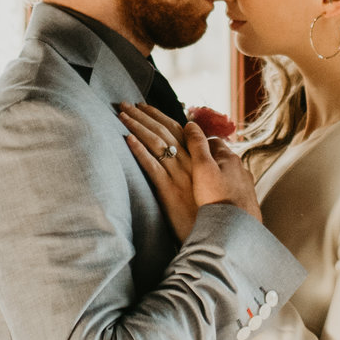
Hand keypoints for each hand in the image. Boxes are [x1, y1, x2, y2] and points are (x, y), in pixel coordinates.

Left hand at [119, 102, 261, 233]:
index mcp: (199, 159)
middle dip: (143, 115)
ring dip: (137, 126)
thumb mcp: (208, 187)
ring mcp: (180, 176)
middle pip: (164, 132)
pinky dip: (139, 151)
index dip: (159, 116)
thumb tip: (189, 155)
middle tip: (125, 103)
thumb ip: (199, 169)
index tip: (143, 105)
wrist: (218, 236)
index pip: (177, 130)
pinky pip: (152, 167)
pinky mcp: (169, 192)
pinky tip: (127, 139)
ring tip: (121, 114)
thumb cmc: (210, 214)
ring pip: (157, 144)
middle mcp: (190, 163)